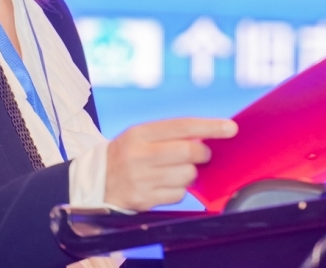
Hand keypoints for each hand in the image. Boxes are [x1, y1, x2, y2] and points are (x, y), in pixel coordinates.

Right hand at [104, 117, 237, 210]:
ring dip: (189, 174)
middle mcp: (139, 155)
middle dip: (202, 155)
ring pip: (187, 175)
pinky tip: (164, 185)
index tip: (231, 128)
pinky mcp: (144, 200)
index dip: (210, 127)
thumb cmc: (125, 155)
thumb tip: (205, 138)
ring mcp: (141, 179)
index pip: (183, 126)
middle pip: (189, 152)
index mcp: (140, 133)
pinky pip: (178, 195)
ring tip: (173, 171)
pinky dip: (178, 190)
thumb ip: (170, 135)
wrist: (94, 183)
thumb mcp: (140, 137)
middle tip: (200, 155)